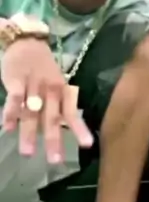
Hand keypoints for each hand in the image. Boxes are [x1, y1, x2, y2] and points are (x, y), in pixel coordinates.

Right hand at [1, 38, 93, 162]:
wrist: (26, 41)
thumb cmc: (43, 67)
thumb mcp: (57, 83)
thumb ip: (59, 105)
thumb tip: (62, 129)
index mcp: (62, 91)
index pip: (72, 112)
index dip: (79, 129)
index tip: (87, 145)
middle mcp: (50, 90)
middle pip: (52, 117)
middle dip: (54, 139)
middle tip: (54, 160)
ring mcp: (33, 85)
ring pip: (32, 112)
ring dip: (29, 133)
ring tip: (27, 152)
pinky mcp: (15, 80)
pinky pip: (14, 99)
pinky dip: (10, 113)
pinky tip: (7, 128)